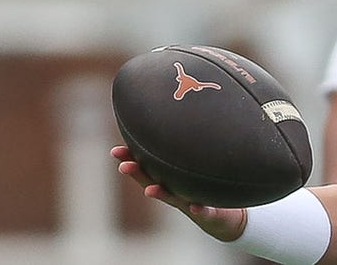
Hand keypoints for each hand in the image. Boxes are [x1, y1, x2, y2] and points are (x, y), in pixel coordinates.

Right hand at [111, 145, 246, 241]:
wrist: (221, 218)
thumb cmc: (203, 189)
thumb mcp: (192, 169)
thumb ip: (182, 152)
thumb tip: (173, 118)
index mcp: (169, 181)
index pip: (146, 168)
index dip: (130, 160)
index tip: (115, 151)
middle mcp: (175, 192)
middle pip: (152, 182)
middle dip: (137, 174)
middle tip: (123, 166)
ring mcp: (190, 203)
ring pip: (174, 198)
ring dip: (161, 194)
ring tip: (149, 190)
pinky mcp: (209, 213)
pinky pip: (205, 211)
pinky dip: (199, 209)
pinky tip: (196, 206)